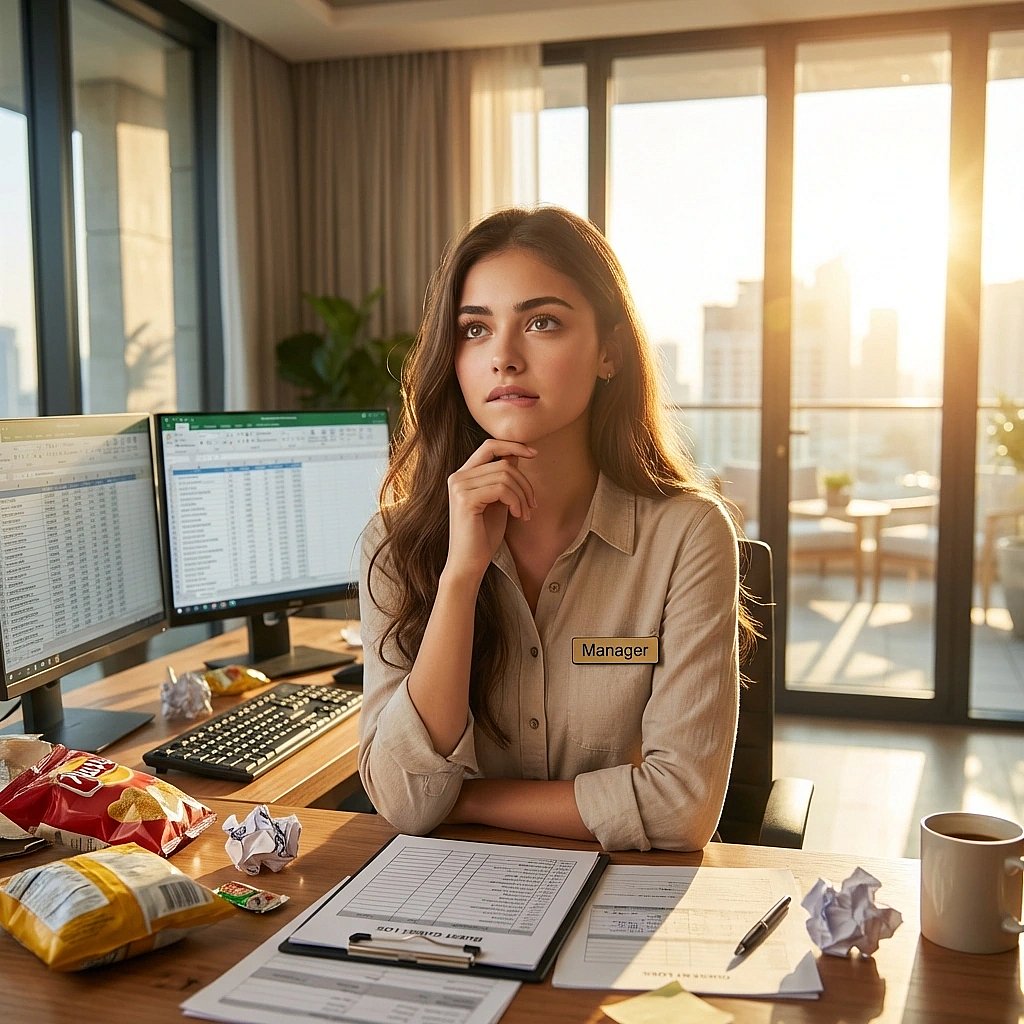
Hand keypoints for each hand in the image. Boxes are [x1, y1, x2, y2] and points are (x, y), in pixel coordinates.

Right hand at [445, 439, 536, 579]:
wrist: (469, 564)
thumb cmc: (483, 536)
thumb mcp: (498, 501)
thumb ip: (503, 478)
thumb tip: (516, 454)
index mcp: (463, 475)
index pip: (489, 446)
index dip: (513, 445)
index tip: (534, 453)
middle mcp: (458, 477)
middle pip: (503, 462)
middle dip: (524, 482)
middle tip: (532, 505)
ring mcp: (459, 487)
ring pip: (505, 474)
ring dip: (523, 495)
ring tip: (525, 514)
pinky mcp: (465, 500)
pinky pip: (502, 488)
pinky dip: (516, 501)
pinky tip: (518, 516)